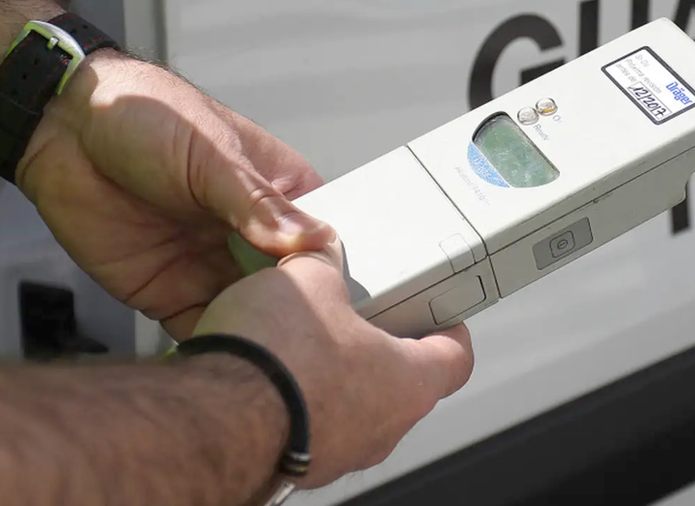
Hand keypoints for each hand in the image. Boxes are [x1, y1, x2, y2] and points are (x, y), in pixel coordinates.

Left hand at [15, 49, 335, 339]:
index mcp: (277, 192)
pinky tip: (225, 353)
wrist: (64, 128)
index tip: (333, 298)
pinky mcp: (170, 292)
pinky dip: (215, 345)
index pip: (320, 240)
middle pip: (289, 287)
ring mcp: (211, 265)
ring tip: (267, 352)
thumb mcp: (212, 155)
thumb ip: (258, 203)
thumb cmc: (148, 115)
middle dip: (295, 311)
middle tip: (299, 334)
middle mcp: (250, 234)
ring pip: (250, 314)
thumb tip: (311, 239)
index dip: (328, 271)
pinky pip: (202, 328)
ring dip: (256, 331)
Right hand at [192, 238, 474, 487]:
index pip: (456, 359)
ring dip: (335, 380)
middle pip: (403, 385)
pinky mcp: (293, 467)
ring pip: (354, 411)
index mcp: (409, 382)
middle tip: (360, 316)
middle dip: (381, 349)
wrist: (212, 419)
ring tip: (303, 343)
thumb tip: (318, 253)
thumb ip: (324, 263)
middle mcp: (383, 429)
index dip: (449, 331)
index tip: (441, 314)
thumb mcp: (310, 280)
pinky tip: (265, 377)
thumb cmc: (278, 358)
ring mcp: (339, 454)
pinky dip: (294, 404)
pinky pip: (306, 429)